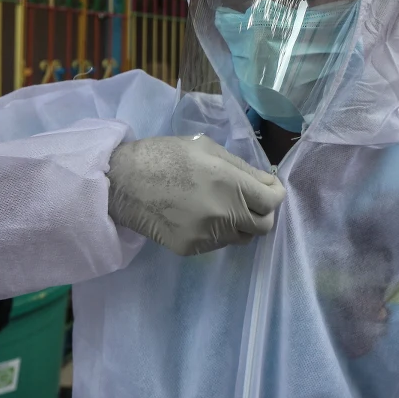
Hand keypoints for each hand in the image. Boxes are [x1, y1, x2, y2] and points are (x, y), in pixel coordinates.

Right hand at [107, 135, 285, 255]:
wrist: (122, 182)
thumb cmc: (165, 156)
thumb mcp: (207, 148)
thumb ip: (241, 168)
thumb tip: (264, 182)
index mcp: (230, 184)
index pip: (272, 201)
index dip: (275, 193)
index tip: (269, 187)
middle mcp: (224, 214)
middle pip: (263, 226)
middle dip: (262, 212)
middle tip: (250, 200)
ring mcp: (207, 236)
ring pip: (241, 238)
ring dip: (241, 224)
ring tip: (222, 207)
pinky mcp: (191, 249)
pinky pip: (218, 244)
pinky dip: (218, 232)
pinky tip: (201, 216)